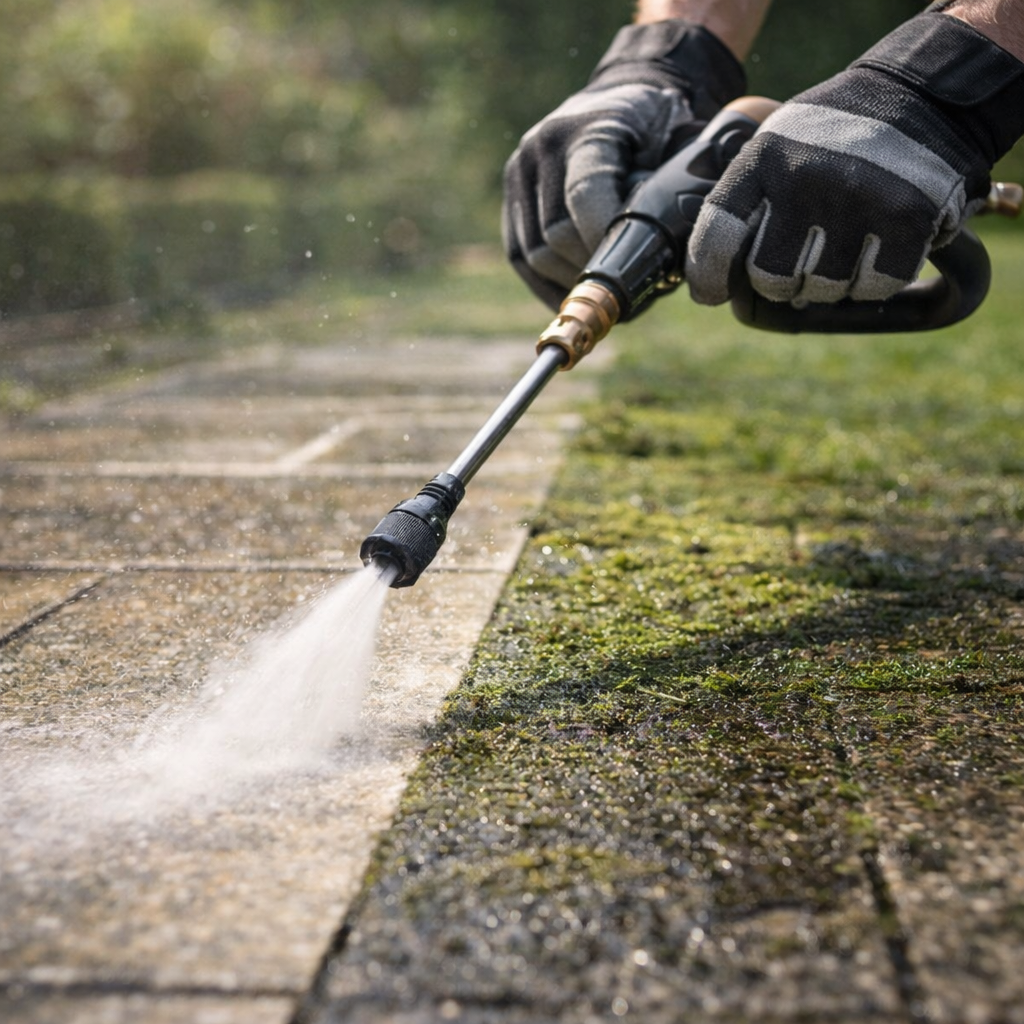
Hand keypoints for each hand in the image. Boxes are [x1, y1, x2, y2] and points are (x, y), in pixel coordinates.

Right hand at [502, 21, 744, 309]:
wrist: (625, 93)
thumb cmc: (660, 125)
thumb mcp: (681, 141)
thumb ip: (680, 186)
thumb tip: (686, 247)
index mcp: (587, 129)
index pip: (583, 199)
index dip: (606, 244)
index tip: (637, 268)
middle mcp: (541, 148)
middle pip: (555, 237)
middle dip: (593, 270)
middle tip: (628, 289)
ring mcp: (519, 172)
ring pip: (534, 254)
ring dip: (570, 282)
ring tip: (606, 292)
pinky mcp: (511, 197)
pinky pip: (519, 256)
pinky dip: (547, 283)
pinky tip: (578, 291)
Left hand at [686, 9, 1023, 307]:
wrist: (924, 94)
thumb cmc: (836, 134)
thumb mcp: (779, 143)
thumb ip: (748, 199)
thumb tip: (713, 278)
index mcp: (765, 159)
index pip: (717, 234)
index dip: (707, 275)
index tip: (710, 295)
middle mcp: (806, 179)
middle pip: (771, 278)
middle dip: (781, 284)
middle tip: (796, 268)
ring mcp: (857, 200)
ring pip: (824, 288)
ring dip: (830, 283)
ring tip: (842, 249)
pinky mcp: (907, 218)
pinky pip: (875, 285)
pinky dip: (874, 281)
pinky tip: (876, 251)